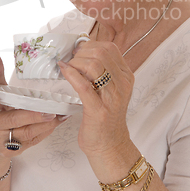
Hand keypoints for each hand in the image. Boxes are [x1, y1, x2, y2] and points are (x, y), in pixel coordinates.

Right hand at [0, 46, 64, 159]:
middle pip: (12, 120)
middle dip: (31, 115)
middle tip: (47, 110)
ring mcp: (3, 140)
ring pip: (26, 132)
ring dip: (43, 123)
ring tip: (57, 114)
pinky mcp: (15, 151)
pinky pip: (33, 140)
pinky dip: (46, 130)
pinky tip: (58, 121)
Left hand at [58, 40, 133, 160]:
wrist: (110, 145)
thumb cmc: (105, 116)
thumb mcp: (110, 89)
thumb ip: (102, 71)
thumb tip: (82, 50)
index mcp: (126, 76)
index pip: (110, 48)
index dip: (91, 45)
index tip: (78, 52)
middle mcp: (122, 84)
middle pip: (101, 53)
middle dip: (81, 53)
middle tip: (71, 61)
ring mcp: (112, 97)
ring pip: (93, 65)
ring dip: (75, 63)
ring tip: (68, 68)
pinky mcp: (99, 110)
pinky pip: (83, 86)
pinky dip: (71, 75)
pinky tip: (64, 71)